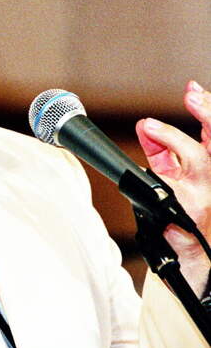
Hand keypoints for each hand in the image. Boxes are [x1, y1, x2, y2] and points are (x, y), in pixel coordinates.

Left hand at [136, 80, 210, 295]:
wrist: (189, 257)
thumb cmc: (181, 214)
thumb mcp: (173, 177)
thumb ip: (162, 152)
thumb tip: (144, 127)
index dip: (207, 108)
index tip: (192, 90)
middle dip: (208, 113)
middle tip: (192, 96)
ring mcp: (205, 193)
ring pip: (197, 159)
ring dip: (174, 139)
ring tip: (150, 126)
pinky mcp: (190, 208)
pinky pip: (170, 183)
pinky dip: (159, 169)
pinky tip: (150, 163)